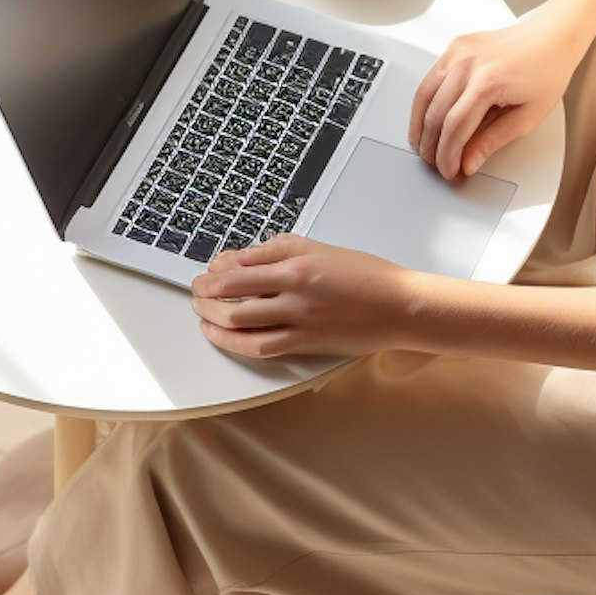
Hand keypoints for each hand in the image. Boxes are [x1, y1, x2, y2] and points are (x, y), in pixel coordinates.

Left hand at [190, 235, 411, 360]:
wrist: (399, 306)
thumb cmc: (366, 275)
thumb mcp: (320, 248)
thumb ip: (279, 249)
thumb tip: (242, 258)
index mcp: (297, 262)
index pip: (240, 265)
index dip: (215, 270)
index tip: (208, 270)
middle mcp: (294, 291)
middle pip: (231, 293)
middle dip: (205, 293)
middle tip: (196, 291)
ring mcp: (299, 319)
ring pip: (240, 321)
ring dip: (212, 317)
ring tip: (202, 312)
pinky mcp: (305, 343)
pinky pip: (260, 346)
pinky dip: (233, 342)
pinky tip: (221, 335)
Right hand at [409, 6, 586, 180]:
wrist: (553, 36)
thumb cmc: (548, 69)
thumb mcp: (528, 116)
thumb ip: (493, 141)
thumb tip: (469, 161)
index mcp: (488, 81)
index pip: (455, 128)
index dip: (447, 155)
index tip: (449, 170)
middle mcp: (468, 64)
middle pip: (435, 114)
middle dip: (431, 146)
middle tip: (436, 163)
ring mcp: (458, 52)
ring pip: (424, 97)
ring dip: (419, 127)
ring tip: (424, 147)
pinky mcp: (455, 48)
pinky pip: (429, 79)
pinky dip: (424, 103)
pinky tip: (426, 120)